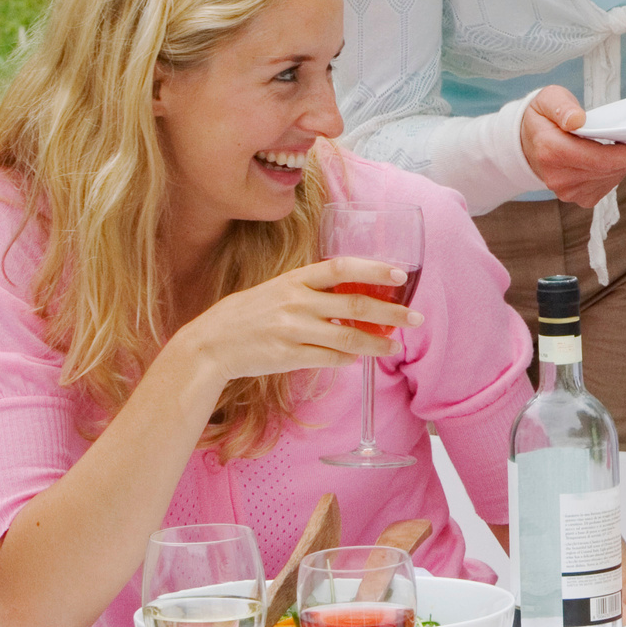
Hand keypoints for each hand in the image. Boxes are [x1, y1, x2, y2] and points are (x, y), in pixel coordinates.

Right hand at [170, 257, 415, 385]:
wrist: (209, 344)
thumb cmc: (245, 315)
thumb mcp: (276, 290)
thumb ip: (310, 291)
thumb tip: (351, 298)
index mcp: (294, 280)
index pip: (342, 267)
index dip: (374, 268)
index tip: (400, 274)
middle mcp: (296, 302)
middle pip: (356, 304)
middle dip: (392, 312)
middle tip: (416, 317)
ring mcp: (293, 329)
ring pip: (349, 337)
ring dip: (377, 343)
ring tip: (394, 346)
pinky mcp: (289, 356)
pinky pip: (330, 358)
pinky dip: (348, 359)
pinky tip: (357, 358)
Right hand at [518, 86, 625, 208]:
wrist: (527, 143)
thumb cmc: (543, 117)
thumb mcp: (547, 99)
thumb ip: (562, 107)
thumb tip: (577, 120)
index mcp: (550, 151)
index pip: (599, 158)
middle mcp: (558, 176)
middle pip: (610, 169)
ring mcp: (567, 191)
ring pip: (612, 177)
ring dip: (625, 162)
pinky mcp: (577, 197)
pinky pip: (607, 185)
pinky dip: (616, 171)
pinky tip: (612, 158)